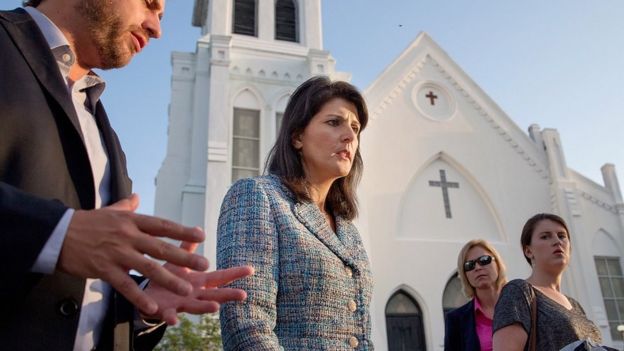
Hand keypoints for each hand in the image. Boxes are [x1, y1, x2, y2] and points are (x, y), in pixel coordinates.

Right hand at [58, 194, 208, 314]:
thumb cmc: (86, 223)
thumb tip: (137, 196)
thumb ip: (126, 206)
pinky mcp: (104, 270)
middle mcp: (127, 236)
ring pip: (148, 268)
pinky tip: (154, 307)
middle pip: (161, 247)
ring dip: (170, 280)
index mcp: (131, 220)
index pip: (162, 225)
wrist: (57, 234)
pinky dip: (140, 297)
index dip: (182, 230)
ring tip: (187, 289)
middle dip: (184, 257)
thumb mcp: (109, 211)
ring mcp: (116, 253)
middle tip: (204, 265)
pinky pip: (126, 286)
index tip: (201, 235)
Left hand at [143, 241, 253, 324]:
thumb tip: (198, 229)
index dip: (235, 273)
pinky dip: (172, 318)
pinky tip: (175, 320)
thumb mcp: (179, 263)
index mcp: (199, 282)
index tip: (250, 269)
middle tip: (243, 294)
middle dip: (228, 295)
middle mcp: (194, 295)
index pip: (220, 277)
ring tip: (216, 308)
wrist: (146, 295)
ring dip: (205, 308)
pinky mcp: (165, 311)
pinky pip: (169, 315)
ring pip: (196, 307)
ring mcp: (181, 304)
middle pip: (214, 295)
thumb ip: (187, 249)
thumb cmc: (167, 279)